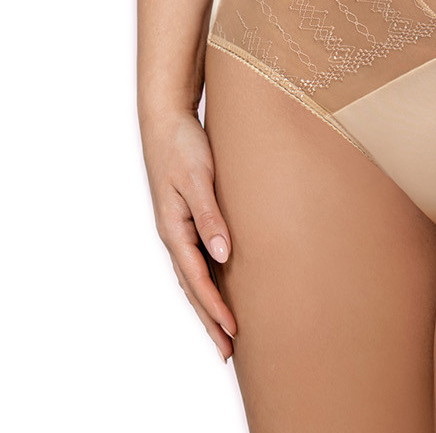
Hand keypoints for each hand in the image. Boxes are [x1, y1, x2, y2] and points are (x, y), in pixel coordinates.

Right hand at [141, 109, 236, 362]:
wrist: (166, 120)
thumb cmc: (182, 146)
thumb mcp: (197, 179)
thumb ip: (210, 215)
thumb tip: (223, 253)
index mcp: (173, 229)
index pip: (196, 279)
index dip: (214, 306)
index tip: (233, 331)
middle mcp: (174, 234)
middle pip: (193, 286)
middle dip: (209, 320)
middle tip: (228, 352)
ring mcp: (179, 227)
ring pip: (194, 276)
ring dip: (208, 304)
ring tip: (225, 332)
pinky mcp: (188, 217)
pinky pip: (198, 257)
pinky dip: (208, 279)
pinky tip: (221, 286)